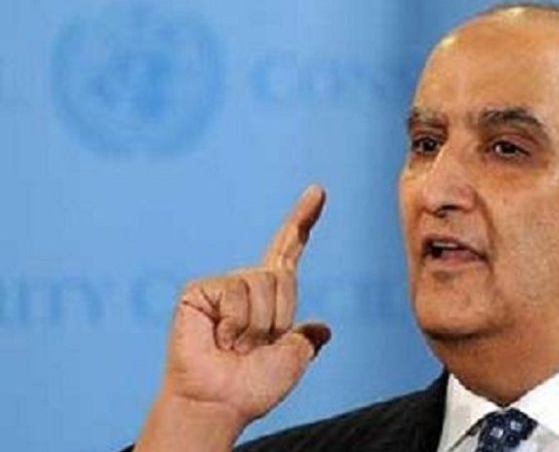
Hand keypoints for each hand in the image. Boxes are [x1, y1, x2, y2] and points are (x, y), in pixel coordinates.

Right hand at [136, 186, 329, 450]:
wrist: (219, 402)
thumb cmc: (253, 387)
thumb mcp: (293, 360)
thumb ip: (306, 339)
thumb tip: (324, 329)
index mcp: (271, 297)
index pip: (289, 250)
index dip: (303, 220)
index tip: (318, 191)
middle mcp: (248, 285)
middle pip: (282, 276)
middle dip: (278, 317)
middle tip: (254, 347)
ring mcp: (224, 286)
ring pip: (262, 283)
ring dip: (256, 324)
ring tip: (235, 345)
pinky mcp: (200, 291)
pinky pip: (236, 292)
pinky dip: (235, 322)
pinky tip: (219, 338)